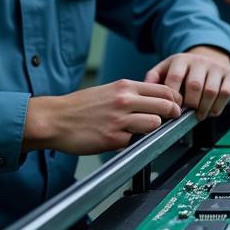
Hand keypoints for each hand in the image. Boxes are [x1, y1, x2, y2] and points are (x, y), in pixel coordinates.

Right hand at [23, 80, 182, 154]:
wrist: (54, 119)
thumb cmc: (80, 106)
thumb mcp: (109, 90)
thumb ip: (132, 94)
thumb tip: (156, 100)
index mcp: (125, 87)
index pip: (164, 90)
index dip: (175, 100)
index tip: (176, 107)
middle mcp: (125, 101)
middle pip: (166, 106)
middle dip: (172, 114)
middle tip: (170, 120)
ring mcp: (120, 120)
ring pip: (155, 124)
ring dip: (153, 129)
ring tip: (142, 130)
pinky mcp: (113, 138)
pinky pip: (135, 141)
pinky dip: (131, 142)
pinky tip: (120, 139)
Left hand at [147, 46, 229, 119]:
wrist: (210, 57)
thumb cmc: (184, 70)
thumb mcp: (166, 69)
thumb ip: (154, 79)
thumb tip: (144, 92)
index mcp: (181, 60)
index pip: (174, 78)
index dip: (173, 97)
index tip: (171, 109)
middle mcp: (199, 61)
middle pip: (195, 86)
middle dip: (190, 104)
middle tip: (186, 115)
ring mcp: (216, 67)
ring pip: (211, 91)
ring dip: (204, 108)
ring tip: (198, 116)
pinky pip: (225, 93)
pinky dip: (217, 107)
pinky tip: (211, 111)